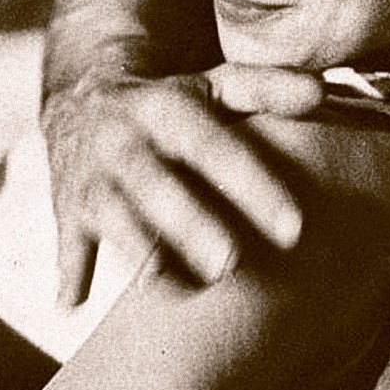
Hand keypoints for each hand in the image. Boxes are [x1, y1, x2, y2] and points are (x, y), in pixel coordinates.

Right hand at [43, 63, 323, 301]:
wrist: (81, 99)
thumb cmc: (168, 103)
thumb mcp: (214, 86)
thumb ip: (266, 89)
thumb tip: (322, 91)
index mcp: (164, 109)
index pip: (213, 147)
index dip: (252, 185)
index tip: (294, 228)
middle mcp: (123, 142)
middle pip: (154, 184)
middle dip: (188, 224)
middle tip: (229, 265)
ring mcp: (91, 177)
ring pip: (111, 216)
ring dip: (135, 251)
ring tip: (164, 286)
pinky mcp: (68, 208)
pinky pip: (67, 241)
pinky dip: (69, 271)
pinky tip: (72, 303)